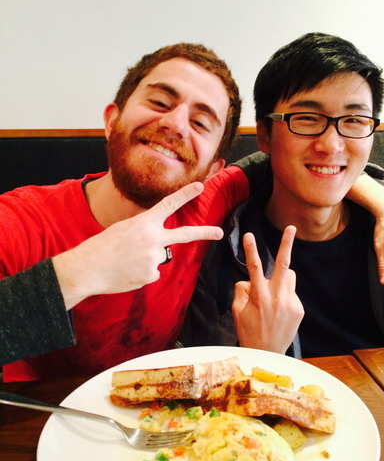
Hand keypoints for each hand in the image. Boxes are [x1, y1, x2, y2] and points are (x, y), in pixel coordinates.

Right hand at [53, 182, 222, 308]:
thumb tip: (159, 249)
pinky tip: (127, 272)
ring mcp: (154, 258)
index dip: (185, 194)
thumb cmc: (101, 247)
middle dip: (204, 233)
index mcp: (144, 223)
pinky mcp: (151, 275)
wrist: (87, 268)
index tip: (200, 186)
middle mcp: (153, 238)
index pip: (169, 204)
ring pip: (158, 258)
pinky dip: (141, 274)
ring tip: (126, 262)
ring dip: (146, 261)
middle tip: (219, 232)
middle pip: (184, 234)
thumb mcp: (123, 229)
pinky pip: (152, 274)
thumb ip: (144, 233)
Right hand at [231, 225, 303, 353]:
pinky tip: (279, 312)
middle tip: (291, 227)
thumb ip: (241, 290)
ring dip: (281, 278)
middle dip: (287, 244)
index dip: (251, 249)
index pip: (253, 267)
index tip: (249, 234)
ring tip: (273, 295)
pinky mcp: (299, 309)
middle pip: (283, 264)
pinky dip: (284, 296)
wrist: (268, 354)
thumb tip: (249, 279)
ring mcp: (290, 302)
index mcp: (259, 296)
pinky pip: (292, 293)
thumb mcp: (237, 311)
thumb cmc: (248, 331)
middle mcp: (276, 297)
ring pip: (289, 277)